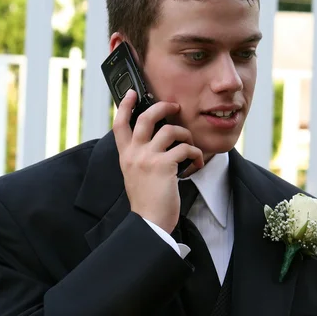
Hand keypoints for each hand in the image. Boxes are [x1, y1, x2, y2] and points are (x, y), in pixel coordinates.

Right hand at [113, 90, 203, 232]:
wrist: (149, 223)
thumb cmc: (147, 202)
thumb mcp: (136, 176)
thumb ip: (140, 158)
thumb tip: (159, 141)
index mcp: (125, 156)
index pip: (120, 124)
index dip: (125, 106)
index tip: (132, 93)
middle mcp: (134, 154)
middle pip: (146, 117)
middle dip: (163, 107)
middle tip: (175, 107)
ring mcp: (148, 158)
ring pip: (170, 130)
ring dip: (185, 136)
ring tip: (191, 147)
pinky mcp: (164, 165)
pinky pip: (185, 149)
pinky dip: (195, 156)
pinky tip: (196, 165)